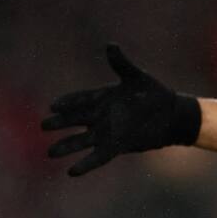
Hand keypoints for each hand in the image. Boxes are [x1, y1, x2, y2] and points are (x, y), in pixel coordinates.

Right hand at [41, 43, 200, 175]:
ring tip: (49, 153)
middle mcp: (101, 116)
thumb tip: (110, 45)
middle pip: (75, 120)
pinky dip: (86, 164)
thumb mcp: (137, 77)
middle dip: (60, 123)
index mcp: (102, 97)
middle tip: (44, 125)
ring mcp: (107, 132)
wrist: (172, 114)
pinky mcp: (117, 146)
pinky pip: (98, 157)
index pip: (80, 100)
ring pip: (82, 140)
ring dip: (67, 146)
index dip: (68, 103)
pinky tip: (72, 172)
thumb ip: (121, 64)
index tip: (54, 106)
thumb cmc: (154, 92)